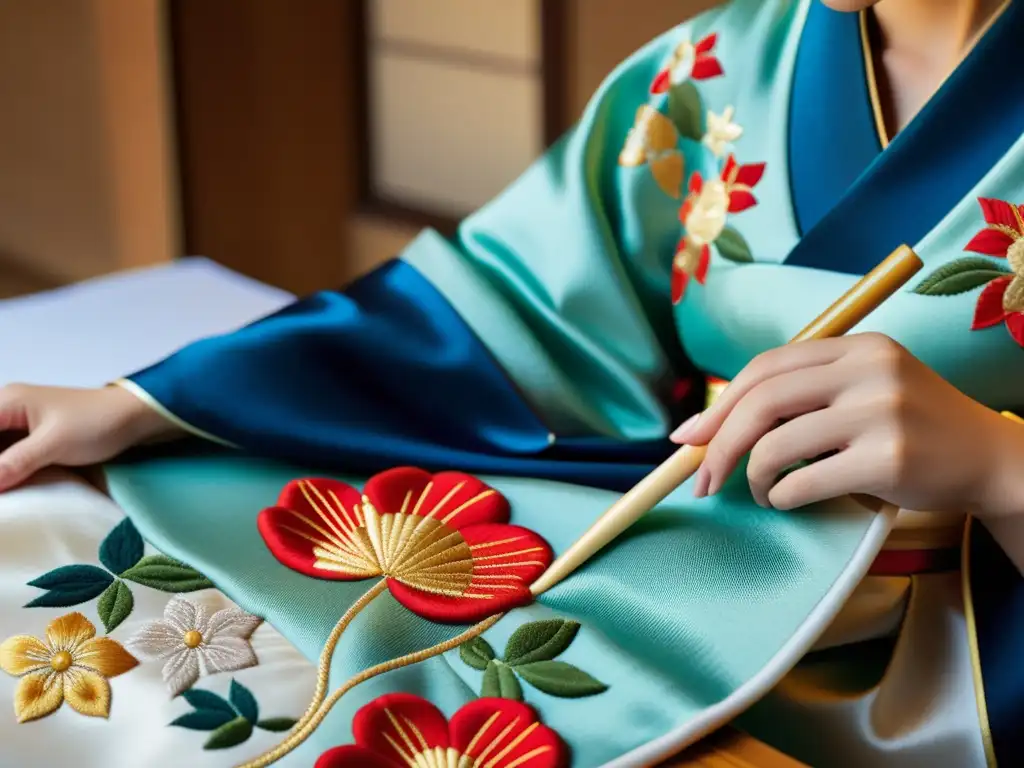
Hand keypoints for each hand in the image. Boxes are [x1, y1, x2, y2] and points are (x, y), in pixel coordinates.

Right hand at [0, 383, 182, 491]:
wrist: (134, 419)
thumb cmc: (96, 423)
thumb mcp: (53, 444)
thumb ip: (14, 463)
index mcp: (7, 402)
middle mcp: (8, 410)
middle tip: (3, 490)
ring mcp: (21, 425)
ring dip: (1, 471)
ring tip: (7, 494)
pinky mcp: (34, 440)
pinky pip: (8, 456)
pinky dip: (6, 471)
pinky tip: (8, 488)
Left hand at [671, 333, 1023, 516]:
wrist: (990, 461)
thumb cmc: (910, 430)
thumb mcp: (863, 391)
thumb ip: (804, 395)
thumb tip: (711, 425)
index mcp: (857, 346)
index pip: (766, 367)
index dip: (720, 403)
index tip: (688, 436)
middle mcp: (869, 370)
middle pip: (761, 401)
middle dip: (718, 445)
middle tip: (701, 479)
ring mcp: (881, 413)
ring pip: (775, 445)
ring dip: (753, 478)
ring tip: (762, 493)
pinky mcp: (889, 459)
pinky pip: (802, 481)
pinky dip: (782, 497)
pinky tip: (789, 500)